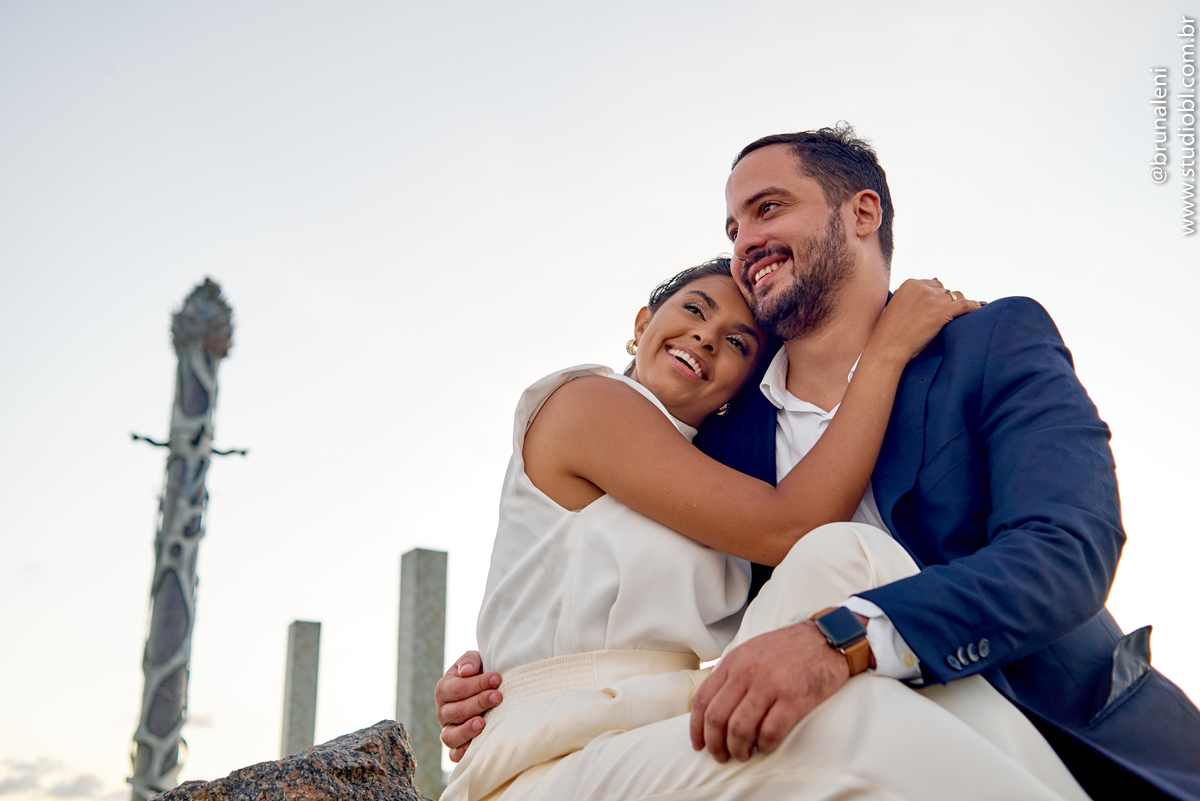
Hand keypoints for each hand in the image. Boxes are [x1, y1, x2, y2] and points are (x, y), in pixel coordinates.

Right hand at [435, 651, 501, 761]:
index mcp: (444, 689)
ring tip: (483, 722)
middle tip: (497, 696)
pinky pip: (454, 755)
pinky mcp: (456, 747)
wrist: (487, 691)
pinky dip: (462, 753)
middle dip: (478, 703)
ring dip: (467, 730)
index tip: (497, 679)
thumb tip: (467, 672)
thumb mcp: (474, 662)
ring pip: (450, 735)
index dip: (477, 684)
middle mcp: (443, 712)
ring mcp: (448, 730)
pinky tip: (476, 746)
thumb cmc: (480, 675)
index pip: (456, 688)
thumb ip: (469, 661)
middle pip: (455, 711)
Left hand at [689, 622, 847, 761]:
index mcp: (733, 663)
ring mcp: (770, 686)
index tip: (698, 744)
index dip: (696, 728)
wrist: (825, 639)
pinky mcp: (794, 699)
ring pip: (739, 729)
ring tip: (742, 755)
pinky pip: (770, 732)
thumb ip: (731, 674)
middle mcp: (747, 674)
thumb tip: (713, 705)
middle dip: (714, 744)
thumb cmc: (787, 648)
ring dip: (737, 749)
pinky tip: (765, 746)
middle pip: (717, 718)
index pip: (703, 700)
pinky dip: (764, 746)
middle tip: (720, 756)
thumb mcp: (750, 651)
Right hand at [868, 278, 980, 364]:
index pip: (934, 284)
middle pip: (946, 290)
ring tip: (963, 315)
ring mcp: (932, 300)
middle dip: (948, 302)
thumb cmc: (891, 332)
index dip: (938, 296)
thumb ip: (913, 296)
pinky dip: (974, 307)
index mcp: (910, 283)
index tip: (941, 307)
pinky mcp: (941, 313)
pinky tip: (979, 310)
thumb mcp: (898, 305)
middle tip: (949, 316)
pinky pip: (965, 305)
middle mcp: (921, 288)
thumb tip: (935, 287)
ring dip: (959, 306)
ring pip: (956, 297)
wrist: (887, 347)